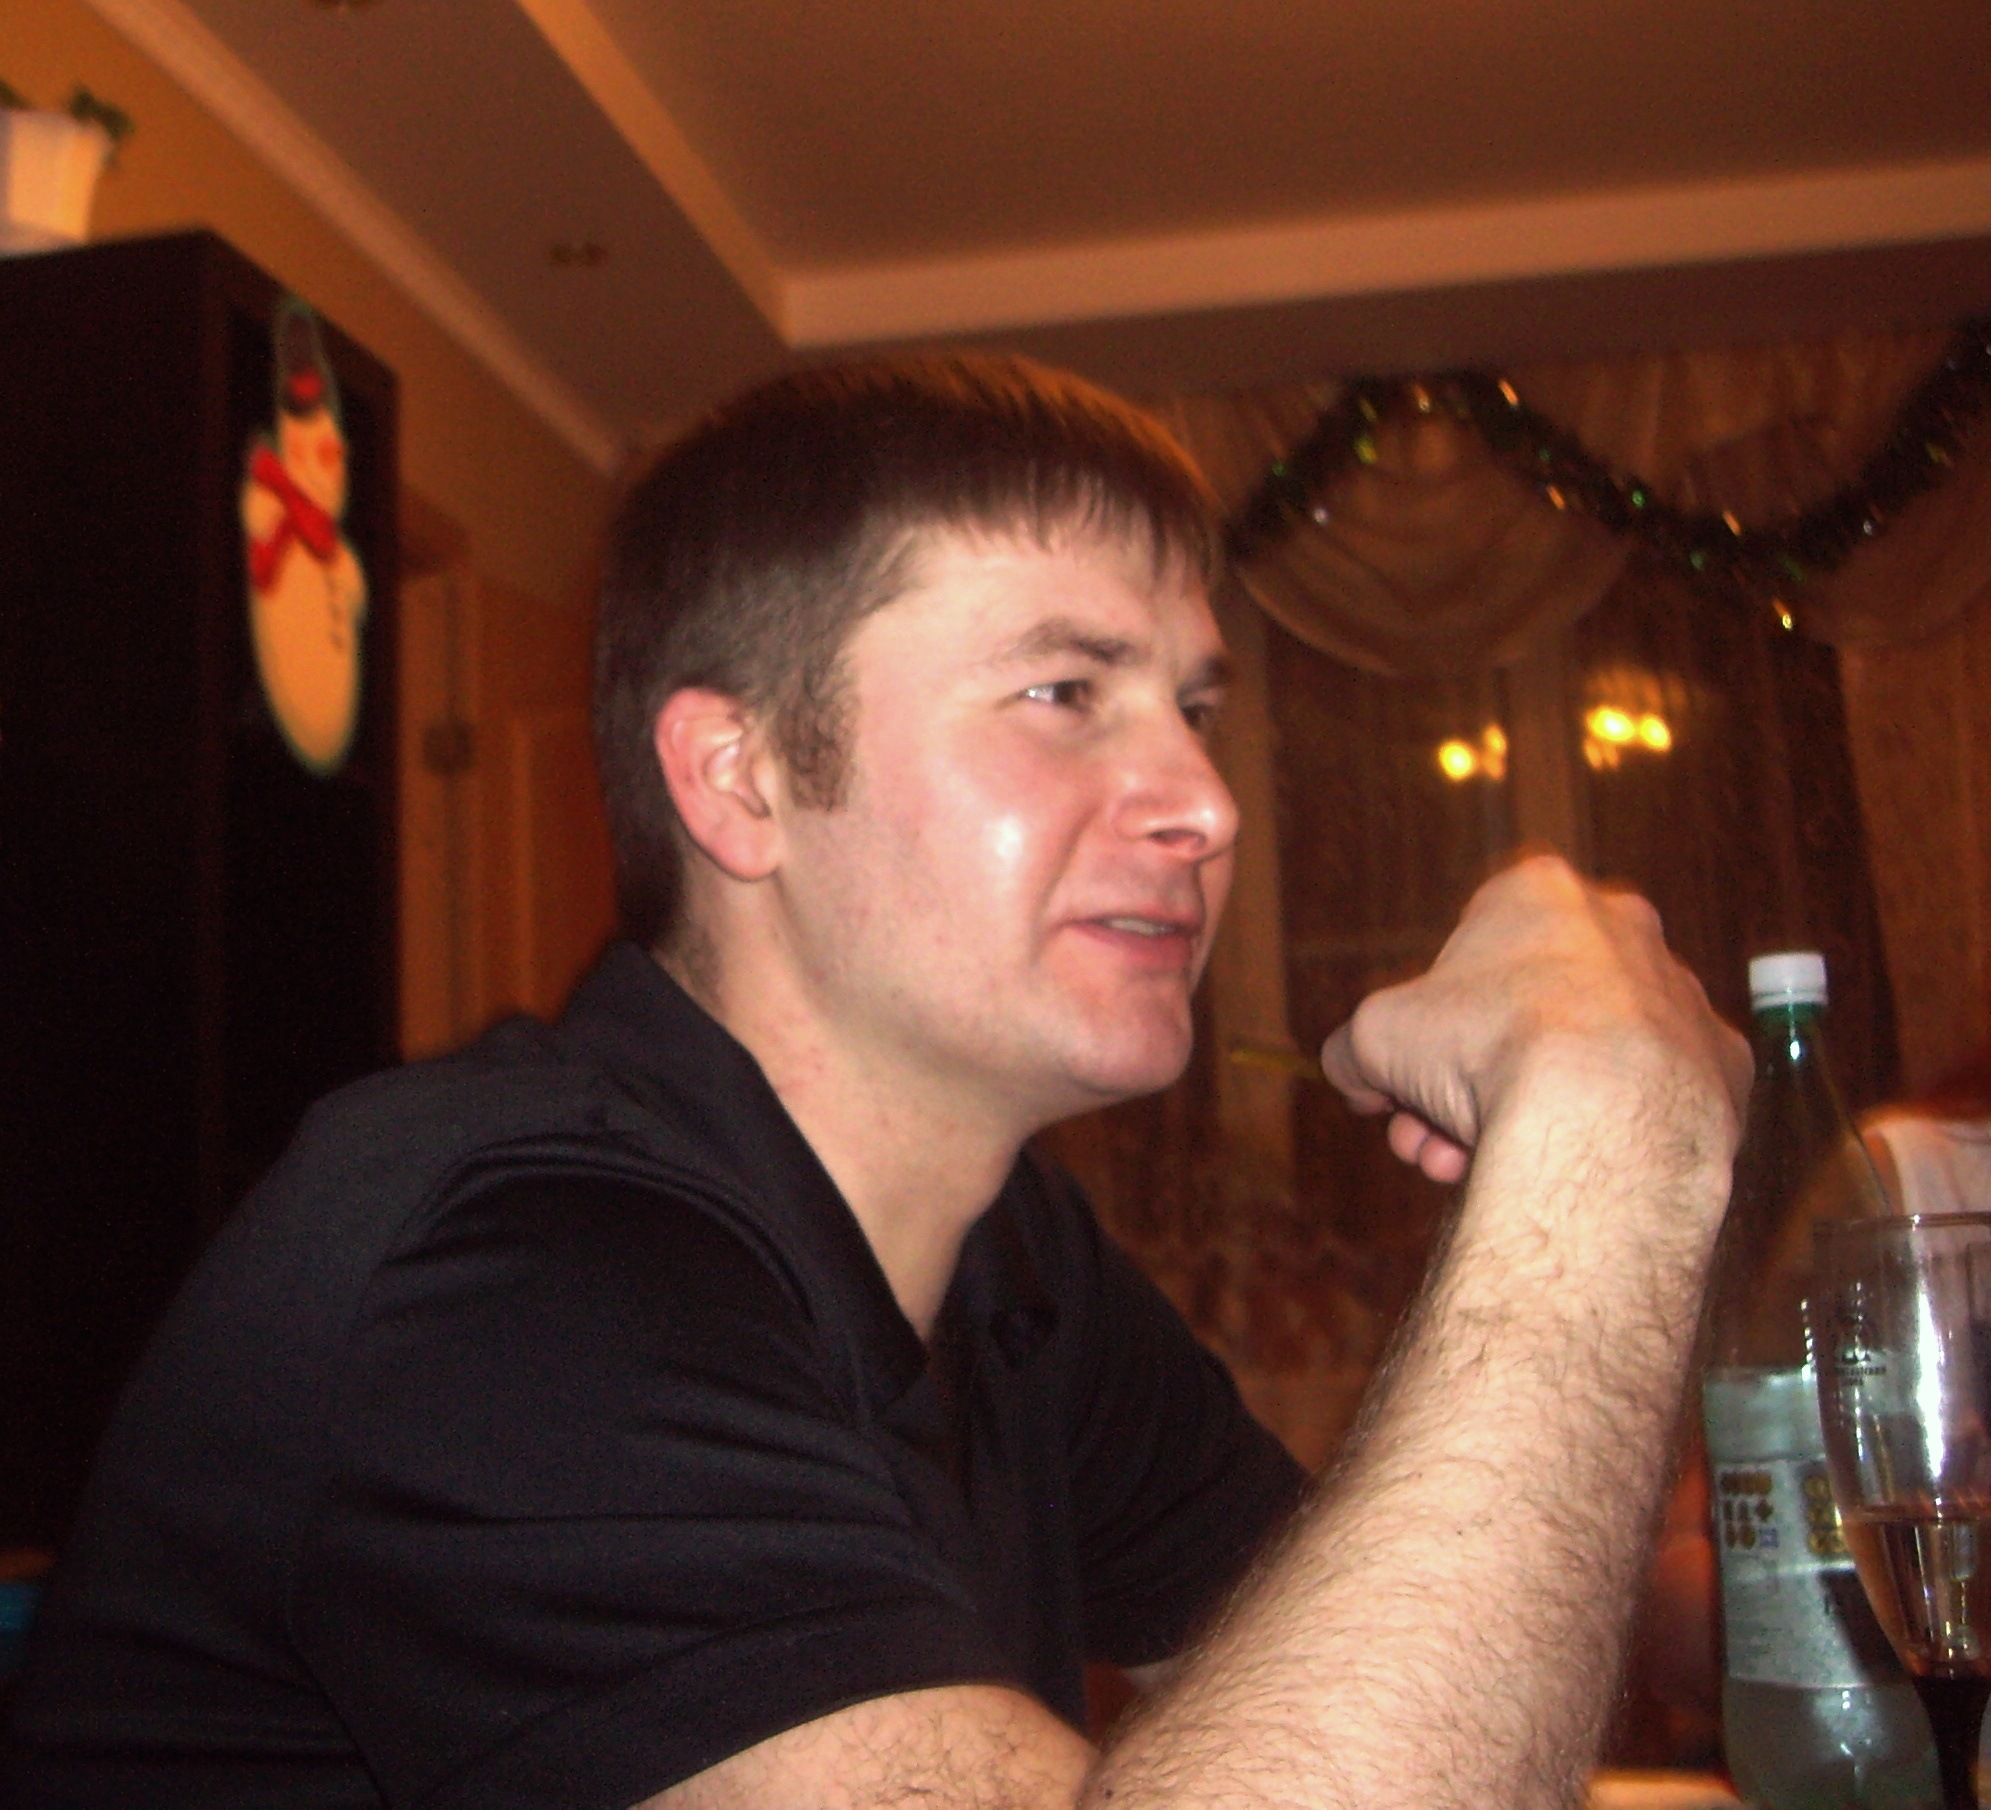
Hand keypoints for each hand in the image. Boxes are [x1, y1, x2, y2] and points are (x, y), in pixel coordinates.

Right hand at [1319, 855, 1749, 1184]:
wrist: (1601, 1112)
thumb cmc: (1481, 1048)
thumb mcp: (1374, 1038)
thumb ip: (1357, 1050)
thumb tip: (1355, 1077)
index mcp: (1539, 892)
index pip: (1466, 951)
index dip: (1427, 1022)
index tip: (1408, 1077)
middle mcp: (1621, 926)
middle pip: (1522, 1011)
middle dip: (1467, 1081)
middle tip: (1431, 1139)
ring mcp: (1680, 994)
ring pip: (1583, 1059)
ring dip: (1524, 1112)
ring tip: (1477, 1170)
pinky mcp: (1722, 1063)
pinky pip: (1647, 1099)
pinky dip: (1604, 1131)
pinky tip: (1563, 1168)